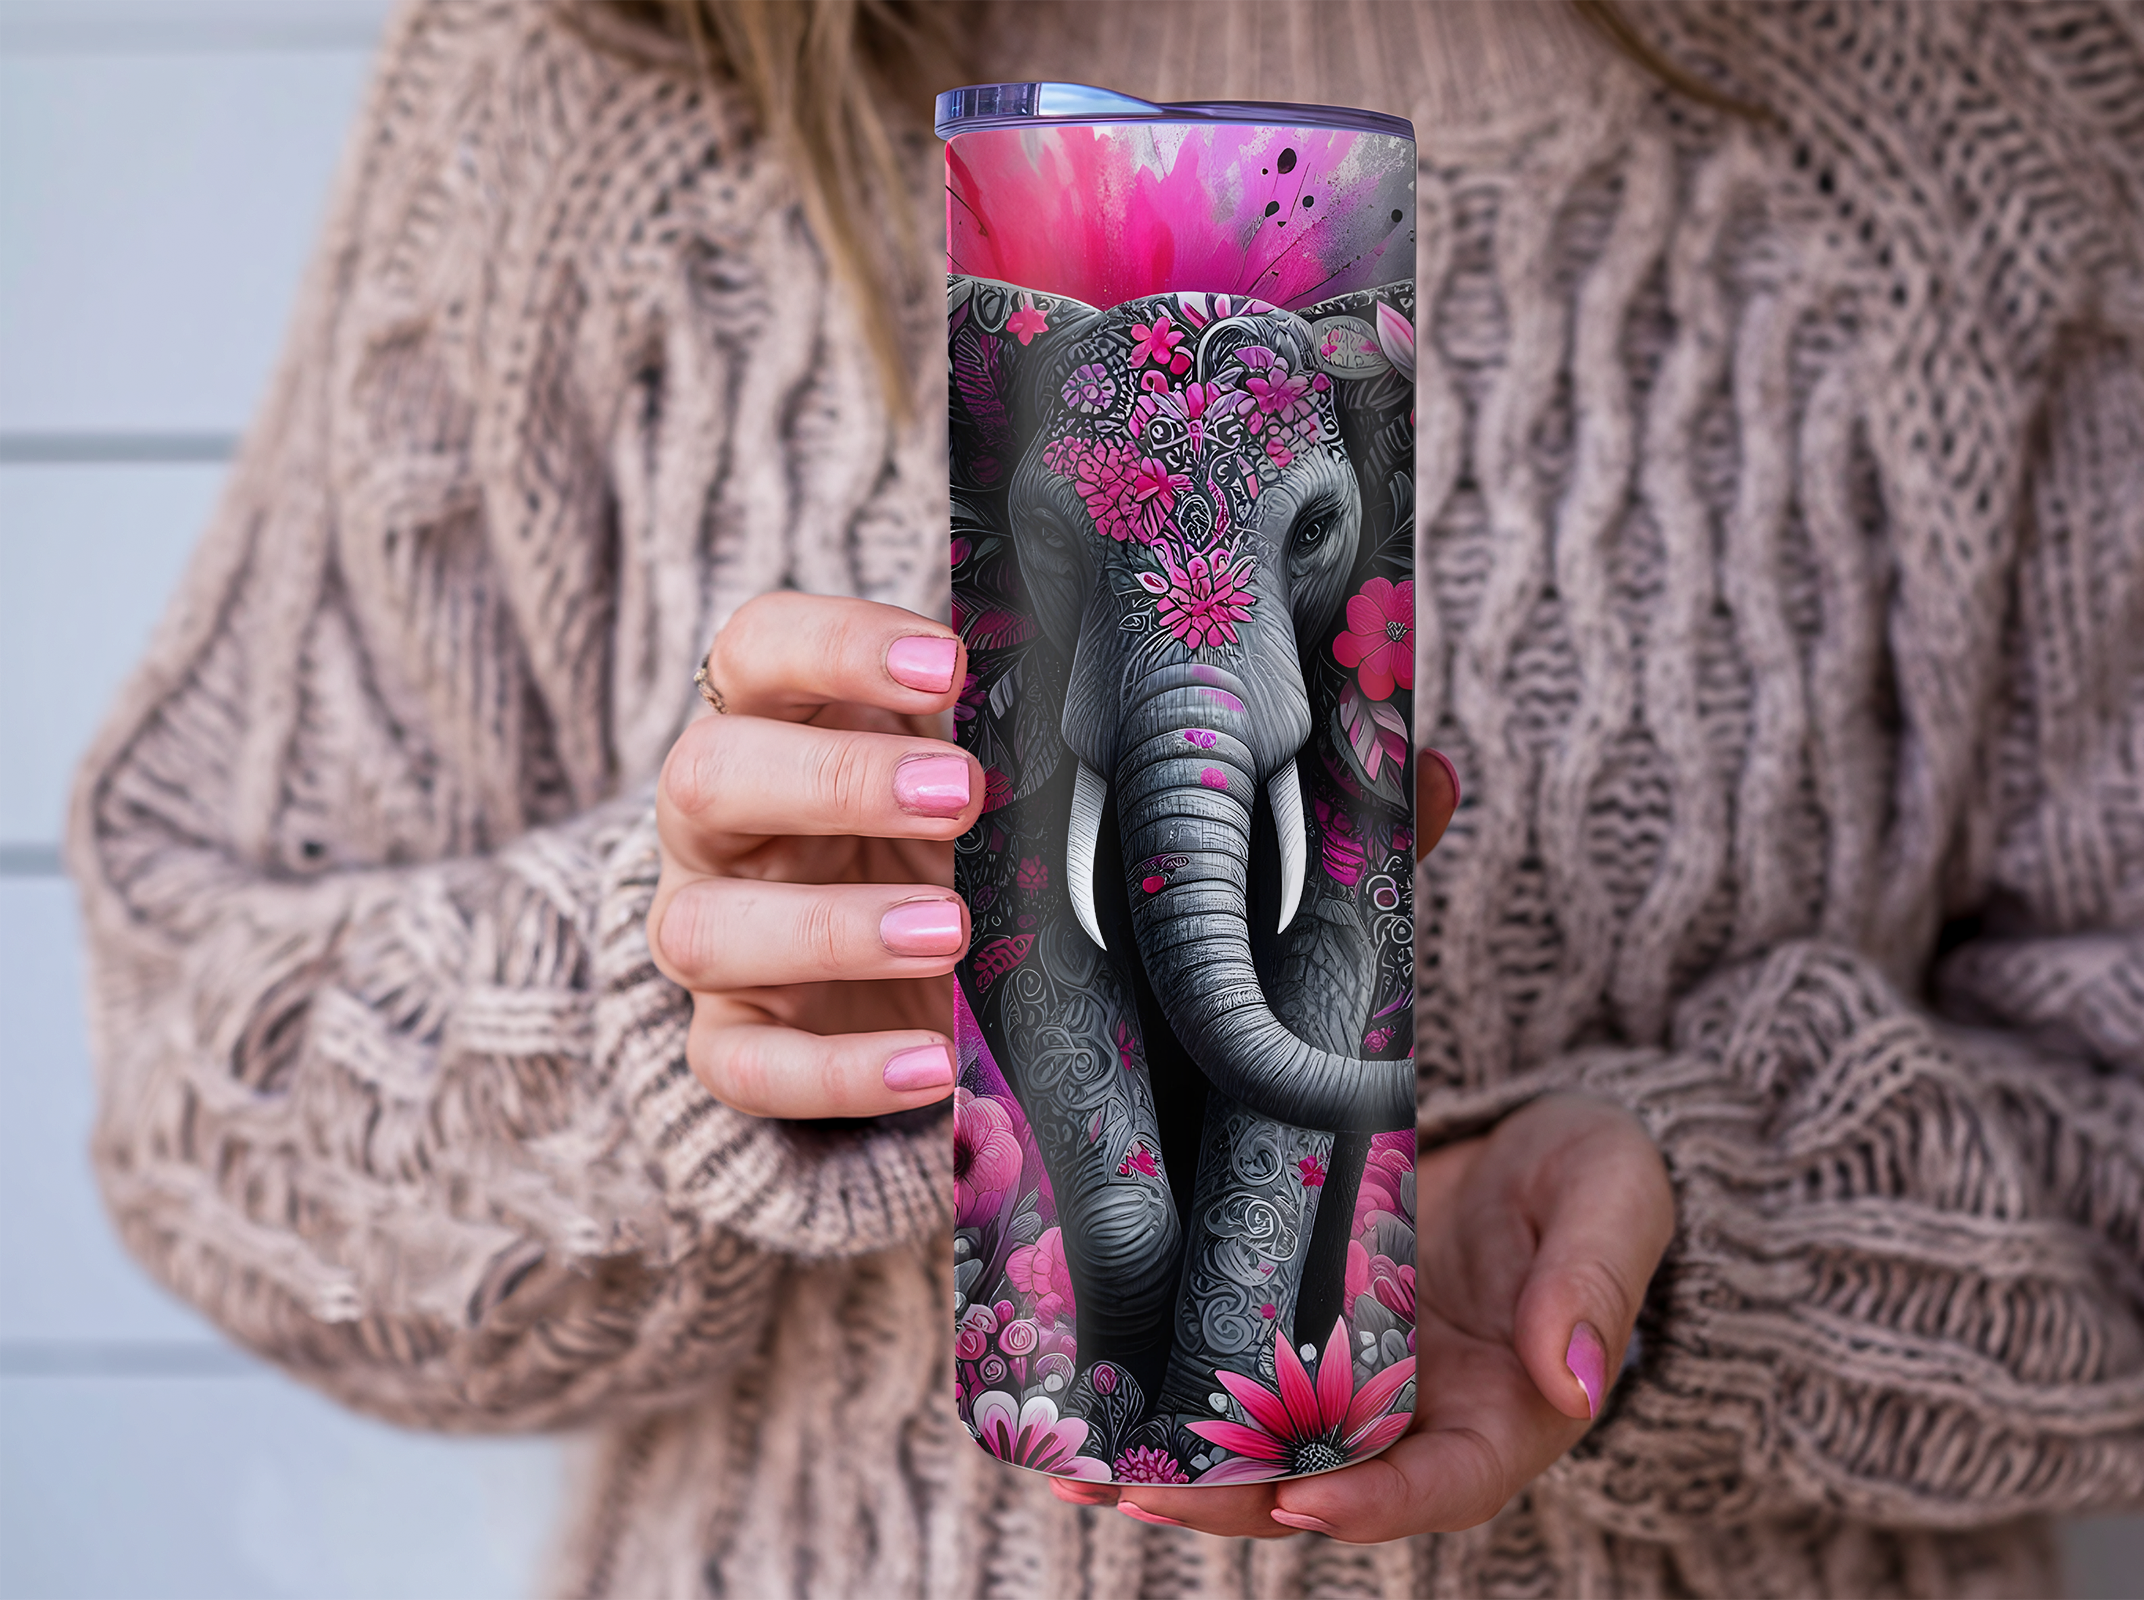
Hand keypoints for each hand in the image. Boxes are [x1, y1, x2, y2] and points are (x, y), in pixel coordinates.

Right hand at [650, 590, 1465, 1122]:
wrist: (901, 1016)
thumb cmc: (1010, 871)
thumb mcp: (1090, 813)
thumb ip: (1239, 785)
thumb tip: (1424, 776)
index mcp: (811, 725)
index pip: (763, 647)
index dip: (837, 645)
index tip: (948, 658)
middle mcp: (738, 824)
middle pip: (713, 770)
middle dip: (836, 775)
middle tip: (968, 788)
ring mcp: (723, 944)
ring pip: (703, 927)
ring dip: (830, 926)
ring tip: (950, 933)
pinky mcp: (735, 1061)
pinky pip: (740, 1072)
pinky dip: (834, 1076)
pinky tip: (931, 1078)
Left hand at [1054, 1093, 1673, 1541]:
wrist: (1540, 1134)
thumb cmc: (1594, 1172)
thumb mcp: (1613, 1200)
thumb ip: (1594, 1281)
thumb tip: (1576, 1378)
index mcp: (1508, 1412)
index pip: (1444, 1482)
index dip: (1374, 1505)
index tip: (1303, 1501)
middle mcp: (1420, 1415)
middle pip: (1323, 1482)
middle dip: (1229, 1495)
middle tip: (1140, 1493)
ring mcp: (1355, 1377)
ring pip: (1260, 1446)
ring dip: (1172, 1466)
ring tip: (1075, 1468)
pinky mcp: (1304, 1327)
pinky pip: (1233, 1376)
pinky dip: (1162, 1395)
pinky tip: (1085, 1400)